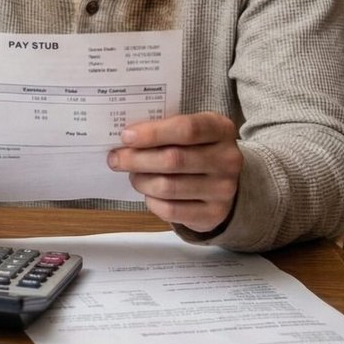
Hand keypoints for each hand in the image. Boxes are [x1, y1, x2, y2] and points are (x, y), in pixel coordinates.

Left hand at [109, 112, 241, 233]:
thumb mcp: (191, 132)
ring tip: (134, 175)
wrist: (224, 182)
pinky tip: (149, 193)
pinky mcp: (213, 214)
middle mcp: (228, 159)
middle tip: (116, 158)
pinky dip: (152, 201)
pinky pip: (171, 210)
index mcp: (221, 129)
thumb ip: (165, 129)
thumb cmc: (197, 149)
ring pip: (168, 187)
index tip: (126, 136)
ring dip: (142, 181)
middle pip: (174, 159)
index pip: (187, 129)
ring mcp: (223, 189)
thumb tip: (127, 138)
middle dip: (137, 159)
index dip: (153, 133)